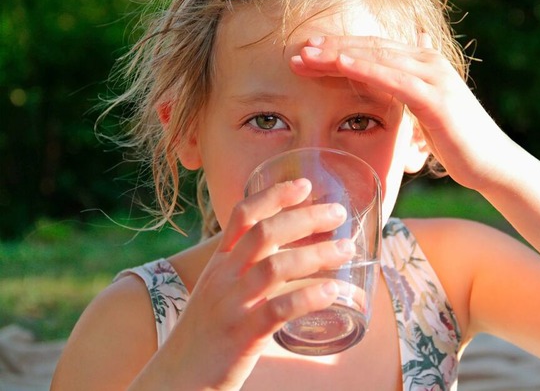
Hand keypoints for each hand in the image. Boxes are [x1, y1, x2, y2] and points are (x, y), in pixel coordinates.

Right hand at [157, 179, 354, 389]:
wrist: (175, 378)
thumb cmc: (204, 334)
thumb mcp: (216, 292)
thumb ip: (242, 270)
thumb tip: (282, 253)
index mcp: (219, 264)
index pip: (242, 215)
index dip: (274, 194)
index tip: (304, 184)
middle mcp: (224, 278)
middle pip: (265, 233)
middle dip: (306, 217)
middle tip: (339, 213)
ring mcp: (232, 305)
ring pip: (276, 267)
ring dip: (316, 254)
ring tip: (346, 250)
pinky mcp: (243, 335)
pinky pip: (279, 309)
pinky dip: (309, 297)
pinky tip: (333, 291)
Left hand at [290, 35, 516, 190]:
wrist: (491, 163)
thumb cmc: (458, 141)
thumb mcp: (430, 108)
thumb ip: (415, 83)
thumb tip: (410, 58)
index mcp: (423, 64)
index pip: (374, 49)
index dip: (340, 47)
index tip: (309, 51)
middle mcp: (427, 62)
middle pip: (370, 48)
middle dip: (332, 48)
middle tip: (299, 50)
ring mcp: (432, 77)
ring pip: (377, 59)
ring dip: (339, 55)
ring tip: (308, 55)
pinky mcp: (434, 98)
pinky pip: (393, 79)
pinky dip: (365, 69)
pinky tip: (341, 63)